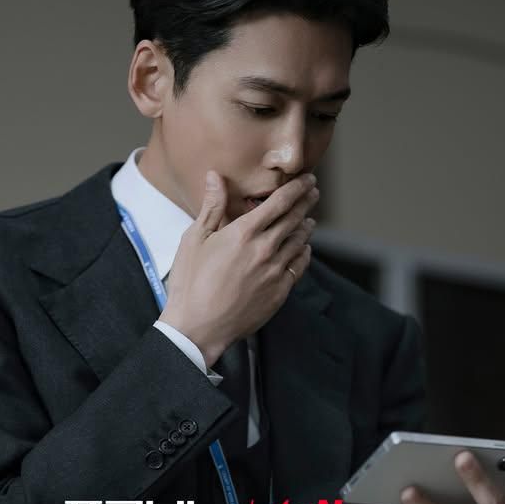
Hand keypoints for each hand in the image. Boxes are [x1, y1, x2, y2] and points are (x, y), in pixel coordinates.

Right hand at [160, 169, 318, 365]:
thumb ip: (211, 206)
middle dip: (306, 202)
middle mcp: (264, 249)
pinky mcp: (279, 291)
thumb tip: (215, 176)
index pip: (279, 202)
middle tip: (313, 191)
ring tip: (309, 219)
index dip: (297, 188)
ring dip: (306, 226)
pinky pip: (299, 266)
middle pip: (294, 218)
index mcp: (243, 232)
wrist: (199, 327)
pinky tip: (304, 248)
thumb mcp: (194, 239)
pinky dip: (304, 252)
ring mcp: (275, 271)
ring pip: (299, 241)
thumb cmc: (190, 282)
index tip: (307, 179)